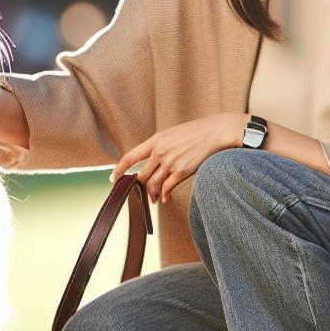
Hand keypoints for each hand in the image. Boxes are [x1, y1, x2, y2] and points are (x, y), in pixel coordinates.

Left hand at [111, 112, 244, 203]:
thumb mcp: (171, 134)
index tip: (114, 179)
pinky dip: (163, 196)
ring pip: (152, 184)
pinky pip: (167, 188)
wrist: (215, 132)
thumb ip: (159, 146)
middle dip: (138, 187)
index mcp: (155, 140)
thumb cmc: (195, 133)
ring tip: (152, 198)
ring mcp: (170, 162)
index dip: (119, 170)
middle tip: (138, 193)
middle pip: (141, 175)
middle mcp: (160, 152)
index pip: (130, 157)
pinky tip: (164, 198)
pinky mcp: (182, 172)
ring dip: (151, 194)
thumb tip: (150, 161)